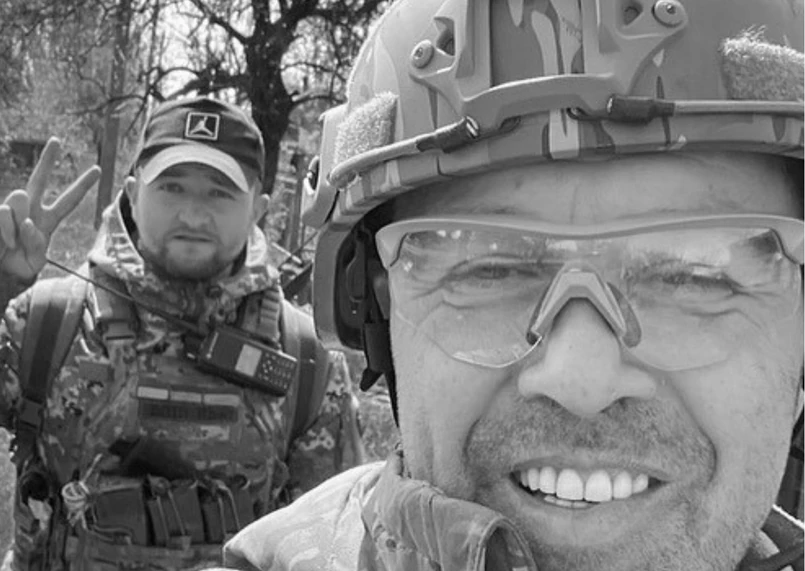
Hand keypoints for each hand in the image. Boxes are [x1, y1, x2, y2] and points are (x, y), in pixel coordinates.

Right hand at [0, 138, 100, 281]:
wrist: (1, 272)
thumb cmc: (21, 264)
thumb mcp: (36, 258)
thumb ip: (36, 241)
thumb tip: (28, 222)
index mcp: (49, 219)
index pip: (69, 200)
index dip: (82, 185)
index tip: (98, 169)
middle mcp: (31, 209)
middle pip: (39, 179)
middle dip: (47, 159)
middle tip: (57, 140)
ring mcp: (12, 209)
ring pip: (20, 197)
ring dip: (20, 220)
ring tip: (15, 242)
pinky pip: (5, 213)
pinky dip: (8, 230)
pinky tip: (7, 242)